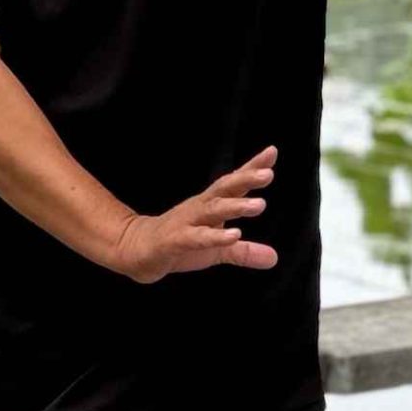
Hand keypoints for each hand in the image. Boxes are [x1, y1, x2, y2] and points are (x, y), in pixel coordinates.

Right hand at [112, 145, 278, 283]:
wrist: (137, 249)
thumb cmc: (179, 242)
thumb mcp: (216, 250)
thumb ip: (244, 252)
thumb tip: (274, 258)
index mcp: (210, 204)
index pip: (233, 183)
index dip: (251, 167)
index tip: (272, 152)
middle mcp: (199, 208)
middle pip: (224, 188)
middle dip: (246, 179)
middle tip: (268, 174)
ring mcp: (185, 222)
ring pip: (212, 210)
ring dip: (235, 206)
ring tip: (259, 204)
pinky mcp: (174, 241)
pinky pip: (196, 237)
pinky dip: (214, 236)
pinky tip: (234, 235)